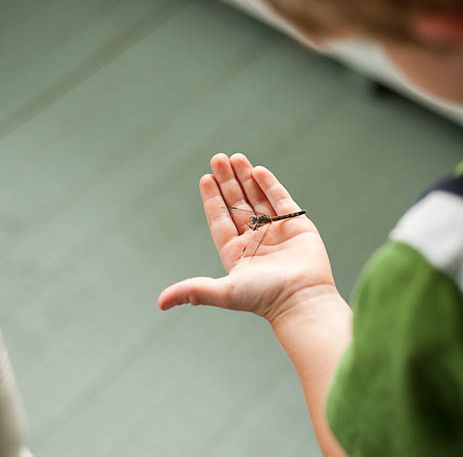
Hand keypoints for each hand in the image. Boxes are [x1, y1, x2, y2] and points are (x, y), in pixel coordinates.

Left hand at [157, 153, 336, 324]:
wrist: (302, 299)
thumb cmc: (264, 297)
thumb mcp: (224, 292)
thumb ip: (194, 291)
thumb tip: (160, 304)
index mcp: (237, 253)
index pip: (220, 219)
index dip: (213, 199)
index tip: (205, 178)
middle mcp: (255, 240)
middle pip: (238, 204)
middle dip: (227, 181)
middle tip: (217, 158)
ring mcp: (277, 231)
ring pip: (258, 198)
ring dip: (246, 178)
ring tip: (235, 157)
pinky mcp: (297, 225)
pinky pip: (281, 200)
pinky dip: (269, 185)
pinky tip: (257, 170)